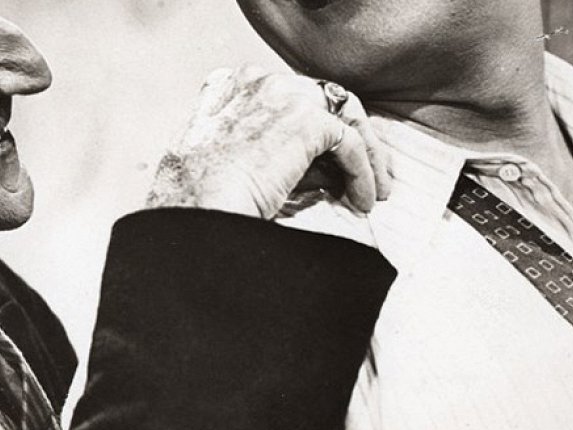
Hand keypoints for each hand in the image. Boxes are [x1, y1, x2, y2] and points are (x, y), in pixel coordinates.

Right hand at [146, 66, 389, 217]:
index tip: (328, 165)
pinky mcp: (307, 121)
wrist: (197, 206)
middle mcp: (258, 81)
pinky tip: (362, 199)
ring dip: (368, 157)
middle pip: (326, 101)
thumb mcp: (229, 164)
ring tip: (375, 191)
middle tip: (369, 174)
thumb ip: (270, 152)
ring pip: (346, 118)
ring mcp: (284, 96)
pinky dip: (363, 173)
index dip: (317, 132)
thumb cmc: (201, 199)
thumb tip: (320, 170)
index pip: (292, 99)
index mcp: (231, 87)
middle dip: (353, 139)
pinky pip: (351, 145)